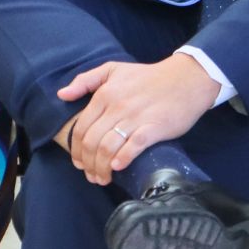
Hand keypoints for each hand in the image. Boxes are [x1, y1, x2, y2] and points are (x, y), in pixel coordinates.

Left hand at [56, 53, 221, 184]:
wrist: (187, 78)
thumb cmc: (148, 77)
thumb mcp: (114, 69)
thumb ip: (86, 80)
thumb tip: (62, 94)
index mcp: (105, 94)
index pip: (81, 128)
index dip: (76, 150)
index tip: (80, 163)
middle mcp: (117, 106)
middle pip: (92, 142)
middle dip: (88, 164)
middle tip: (91, 175)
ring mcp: (136, 117)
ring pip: (108, 148)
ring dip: (101, 168)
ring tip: (103, 178)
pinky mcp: (154, 127)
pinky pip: (133, 147)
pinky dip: (122, 159)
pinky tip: (118, 167)